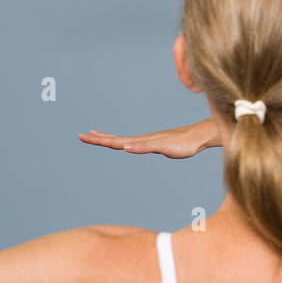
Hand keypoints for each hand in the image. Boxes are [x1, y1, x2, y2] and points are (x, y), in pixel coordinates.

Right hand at [78, 120, 215, 157]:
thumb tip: (125, 147)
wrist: (200, 137)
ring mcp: (149, 141)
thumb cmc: (184, 144)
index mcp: (141, 141)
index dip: (99, 141)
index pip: (116, 141)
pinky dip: (124, 142)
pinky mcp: (156, 143)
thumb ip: (145, 147)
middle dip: (98, 139)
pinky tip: (124, 143)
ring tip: (95, 135)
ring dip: (108, 138)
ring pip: (124, 140)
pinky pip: (134, 142)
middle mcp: (143, 139)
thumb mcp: (164, 147)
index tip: (82, 137)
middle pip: (116, 139)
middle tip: (80, 136)